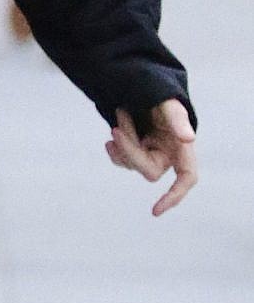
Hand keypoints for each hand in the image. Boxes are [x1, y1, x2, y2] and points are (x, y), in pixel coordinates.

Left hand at [106, 98, 196, 215]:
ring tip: (122, 113)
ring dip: (123, 139)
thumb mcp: (169, 104)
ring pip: (131, 163)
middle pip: (147, 169)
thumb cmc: (161, 98)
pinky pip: (122, 161)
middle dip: (130, 149)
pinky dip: (116, 148)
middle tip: (116, 129)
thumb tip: (188, 138)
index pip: (187, 178)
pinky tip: (112, 138)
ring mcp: (150, 157)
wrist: (142, 90)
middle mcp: (168, 157)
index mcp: (183, 149)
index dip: (174, 196)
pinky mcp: (135, 154)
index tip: (154, 211)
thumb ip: (178, 119)